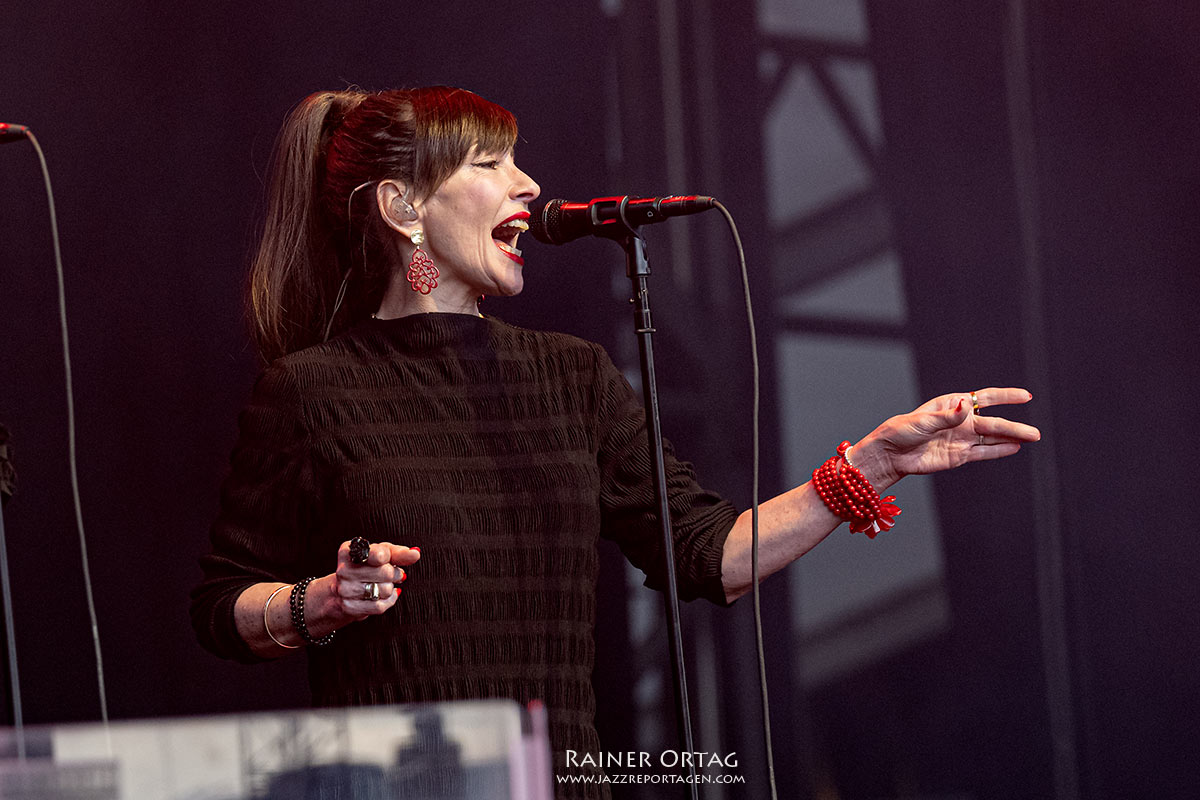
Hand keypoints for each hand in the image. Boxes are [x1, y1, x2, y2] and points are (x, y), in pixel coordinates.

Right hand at [330, 540, 420, 622]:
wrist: (344, 590)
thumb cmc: (367, 567)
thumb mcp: (382, 554)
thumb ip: (399, 553)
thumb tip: (415, 553)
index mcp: (349, 551)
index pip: (379, 555)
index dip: (389, 557)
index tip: (387, 559)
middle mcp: (344, 570)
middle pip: (386, 573)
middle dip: (394, 573)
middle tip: (389, 573)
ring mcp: (346, 590)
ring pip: (384, 590)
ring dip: (389, 588)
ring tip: (381, 584)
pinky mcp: (350, 607)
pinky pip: (380, 606)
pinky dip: (387, 601)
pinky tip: (382, 596)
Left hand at [850, 387, 1040, 489]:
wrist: (890, 455)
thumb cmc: (901, 431)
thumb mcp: (922, 421)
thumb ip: (946, 416)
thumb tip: (966, 404)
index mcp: (951, 404)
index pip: (984, 398)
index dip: (1005, 397)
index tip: (1026, 396)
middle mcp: (961, 421)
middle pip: (993, 422)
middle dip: (1014, 427)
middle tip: (1035, 433)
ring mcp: (961, 439)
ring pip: (992, 438)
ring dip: (1012, 438)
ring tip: (1032, 438)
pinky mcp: (959, 456)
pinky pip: (983, 452)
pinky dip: (999, 451)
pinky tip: (1015, 448)